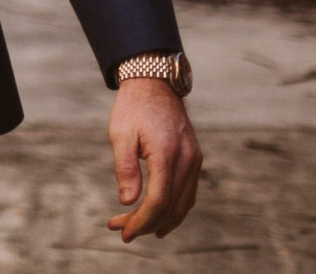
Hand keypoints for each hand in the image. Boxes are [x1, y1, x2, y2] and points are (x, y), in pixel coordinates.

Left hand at [105, 78, 200, 241]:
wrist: (154, 83)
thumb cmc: (132, 107)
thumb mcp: (120, 134)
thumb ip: (126, 168)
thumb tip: (128, 202)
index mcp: (167, 153)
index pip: (159, 199)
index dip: (142, 220)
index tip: (123, 232)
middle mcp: (187, 159)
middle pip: (171, 206)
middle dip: (146, 224)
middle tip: (122, 231)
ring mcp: (195, 160)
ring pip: (183, 203)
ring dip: (161, 220)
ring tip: (136, 228)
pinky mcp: (195, 159)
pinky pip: (188, 193)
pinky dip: (175, 209)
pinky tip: (159, 217)